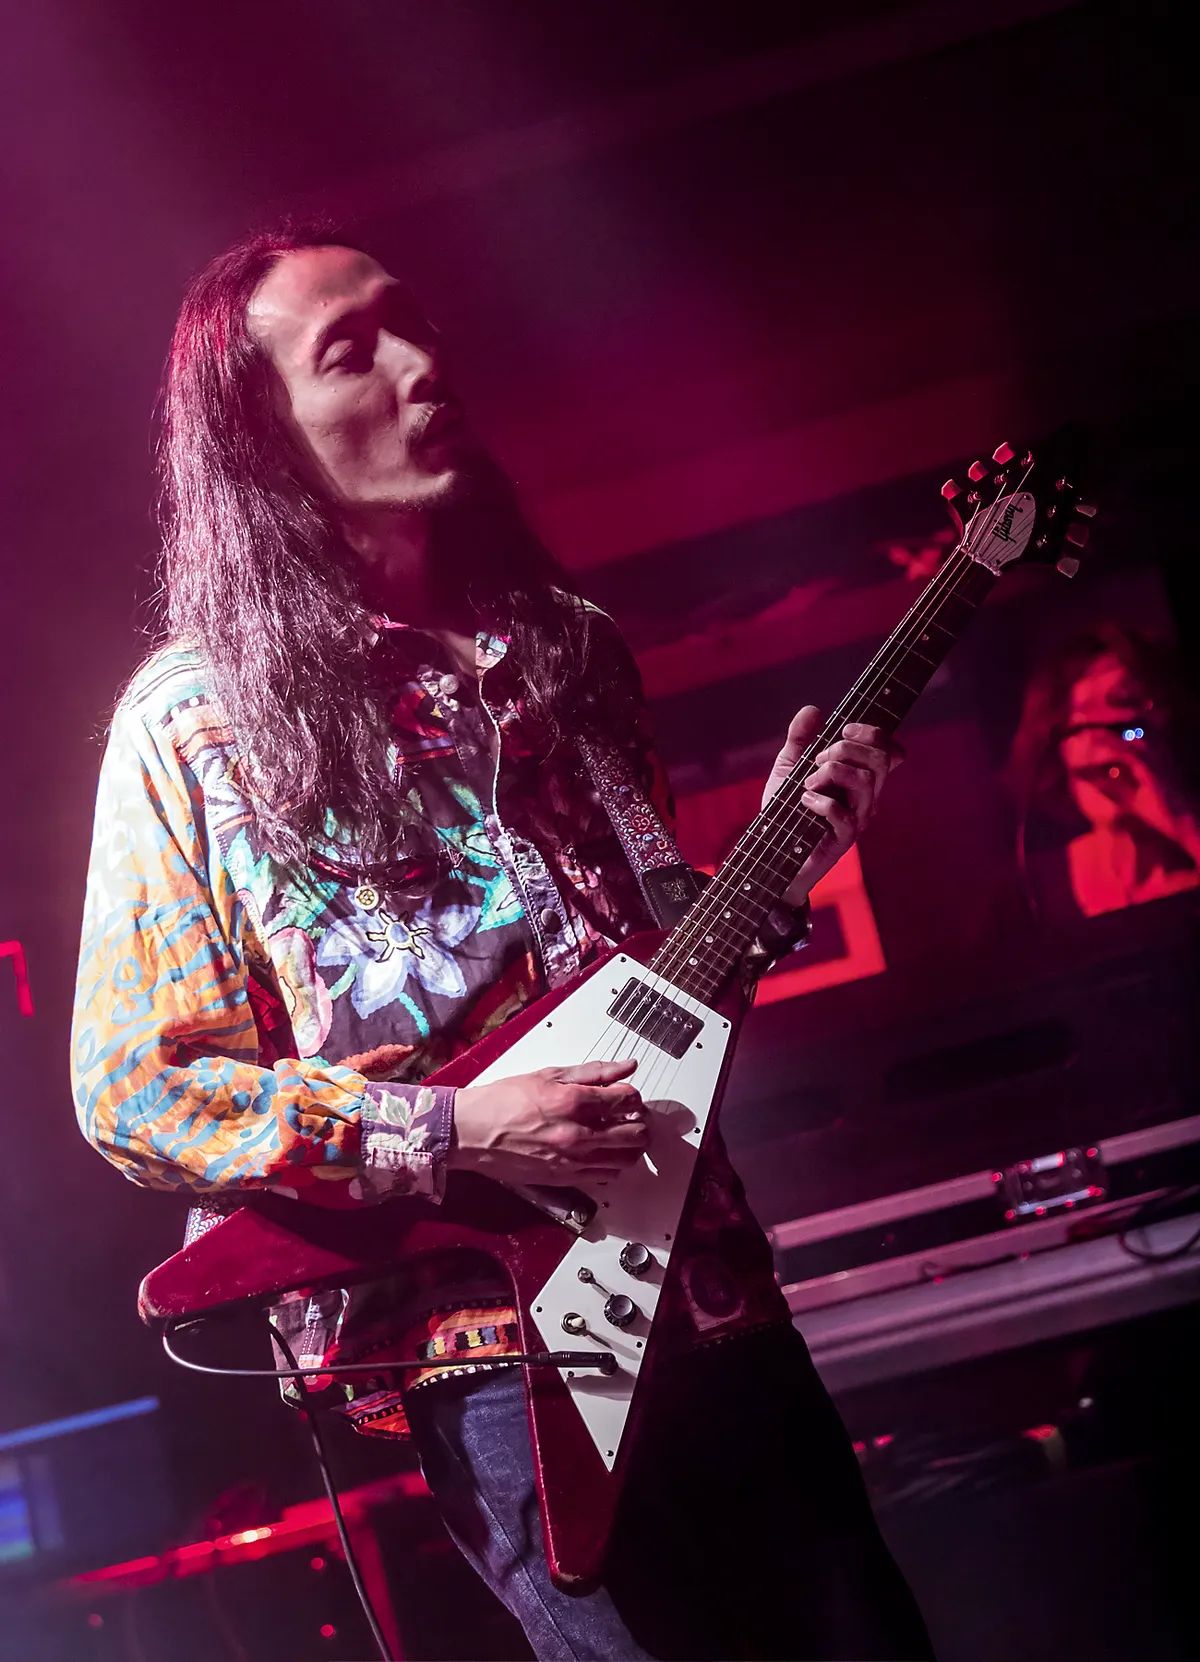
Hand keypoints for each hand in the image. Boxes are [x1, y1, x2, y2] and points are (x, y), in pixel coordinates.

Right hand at [449, 1059, 647, 1184]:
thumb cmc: (502, 1101)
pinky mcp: (564, 1178)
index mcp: (574, 1102)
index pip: (627, 1099)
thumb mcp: (548, 1075)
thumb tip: (625, 1066)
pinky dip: (612, 1163)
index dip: (633, 1095)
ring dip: (631, 1145)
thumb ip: (592, 1071)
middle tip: (631, 1115)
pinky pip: (605, 1176)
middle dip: (639, 1121)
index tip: (626, 1094)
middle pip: (635, 1132)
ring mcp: (573, 1160)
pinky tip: (603, 1152)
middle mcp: (578, 1134)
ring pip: (626, 1159)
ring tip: (621, 1134)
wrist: (471, 1133)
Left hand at [763, 706, 902, 902]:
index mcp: (859, 778)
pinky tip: (804, 801)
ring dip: (831, 773)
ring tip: (807, 783)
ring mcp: (858, 819)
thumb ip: (799, 738)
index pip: (889, 751)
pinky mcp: (844, 840)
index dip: (873, 734)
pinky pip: (845, 815)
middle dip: (846, 749)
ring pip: (866, 782)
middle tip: (818, 760)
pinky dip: (822, 802)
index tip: (844, 730)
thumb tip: (813, 710)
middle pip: (881, 760)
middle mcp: (866, 798)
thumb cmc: (784, 811)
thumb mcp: (787, 767)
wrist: (770, 851)